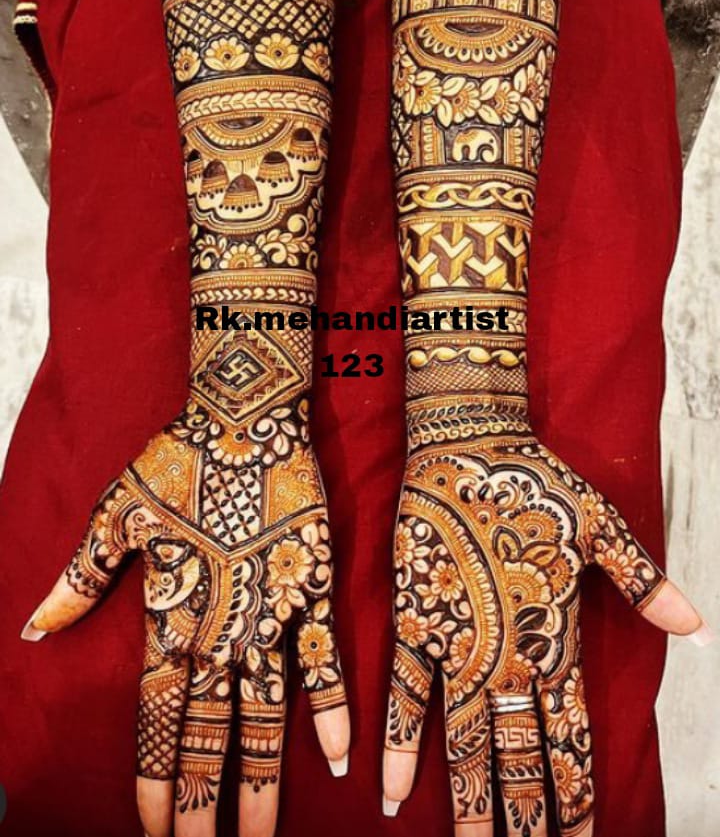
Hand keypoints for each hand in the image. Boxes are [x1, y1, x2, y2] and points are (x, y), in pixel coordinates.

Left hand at [22, 397, 348, 836]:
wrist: (246, 415)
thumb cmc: (178, 458)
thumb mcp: (115, 514)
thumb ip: (80, 580)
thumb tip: (36, 631)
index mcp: (169, 615)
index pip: (160, 721)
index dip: (157, 784)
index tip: (156, 834)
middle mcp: (219, 629)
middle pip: (210, 737)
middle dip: (204, 807)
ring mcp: (270, 614)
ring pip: (265, 718)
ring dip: (260, 782)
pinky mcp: (312, 589)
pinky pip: (323, 663)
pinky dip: (330, 712)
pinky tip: (339, 762)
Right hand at [382, 430, 706, 835]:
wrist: (466, 444)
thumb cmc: (536, 481)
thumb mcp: (602, 527)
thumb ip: (645, 584)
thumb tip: (698, 628)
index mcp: (555, 639)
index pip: (570, 741)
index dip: (576, 799)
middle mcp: (508, 656)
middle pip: (521, 758)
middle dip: (526, 820)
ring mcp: (458, 644)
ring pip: (466, 743)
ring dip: (473, 803)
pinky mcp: (416, 621)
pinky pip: (405, 695)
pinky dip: (398, 745)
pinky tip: (389, 793)